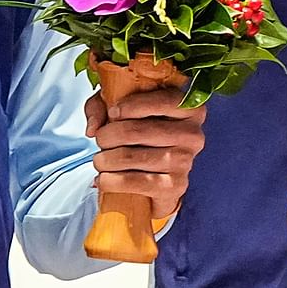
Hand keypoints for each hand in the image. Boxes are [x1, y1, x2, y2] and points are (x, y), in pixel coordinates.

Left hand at [85, 88, 207, 218]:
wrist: (158, 180)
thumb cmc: (144, 136)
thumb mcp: (123, 110)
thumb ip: (102, 107)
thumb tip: (93, 128)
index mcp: (190, 108)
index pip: (160, 101)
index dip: (129, 106)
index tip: (112, 113)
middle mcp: (192, 135)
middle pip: (136, 130)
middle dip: (108, 135)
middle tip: (101, 140)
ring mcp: (185, 162)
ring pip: (130, 156)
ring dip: (104, 159)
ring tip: (100, 160)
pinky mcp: (174, 186)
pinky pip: (133, 181)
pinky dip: (110, 180)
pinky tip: (103, 178)